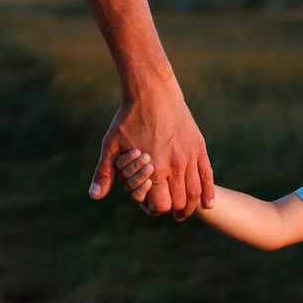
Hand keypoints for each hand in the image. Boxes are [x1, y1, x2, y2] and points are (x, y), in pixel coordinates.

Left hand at [88, 75, 214, 220]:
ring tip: (184, 212)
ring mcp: (189, 157)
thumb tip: (94, 196)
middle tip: (168, 211)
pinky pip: (207, 176)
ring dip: (190, 206)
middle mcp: (175, 166)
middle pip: (180, 203)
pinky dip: (208, 193)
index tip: (150, 207)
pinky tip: (207, 203)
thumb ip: (105, 173)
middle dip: (172, 210)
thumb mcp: (111, 145)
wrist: (151, 91)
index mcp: (154, 169)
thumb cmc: (128, 118)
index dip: (155, 209)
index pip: (161, 205)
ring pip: (195, 193)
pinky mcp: (198, 147)